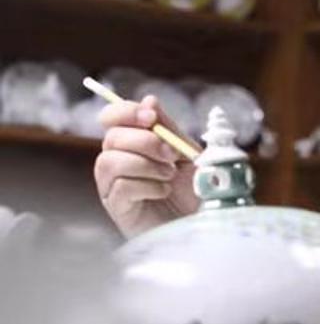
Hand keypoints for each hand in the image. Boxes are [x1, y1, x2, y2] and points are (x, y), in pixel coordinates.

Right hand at [94, 95, 199, 237]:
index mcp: (134, 144)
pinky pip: (119, 188)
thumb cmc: (197, 189)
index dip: (125, 111)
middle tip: (171, 154)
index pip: (112, 118)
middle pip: (111, 138)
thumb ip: (168, 128)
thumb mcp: (188, 152)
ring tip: (169, 175)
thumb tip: (149, 99)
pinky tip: (163, 192)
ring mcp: (115, 187)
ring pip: (109, 161)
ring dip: (145, 164)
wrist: (206, 223)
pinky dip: (145, 186)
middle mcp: (119, 163)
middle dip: (145, 141)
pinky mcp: (118, 209)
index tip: (150, 116)